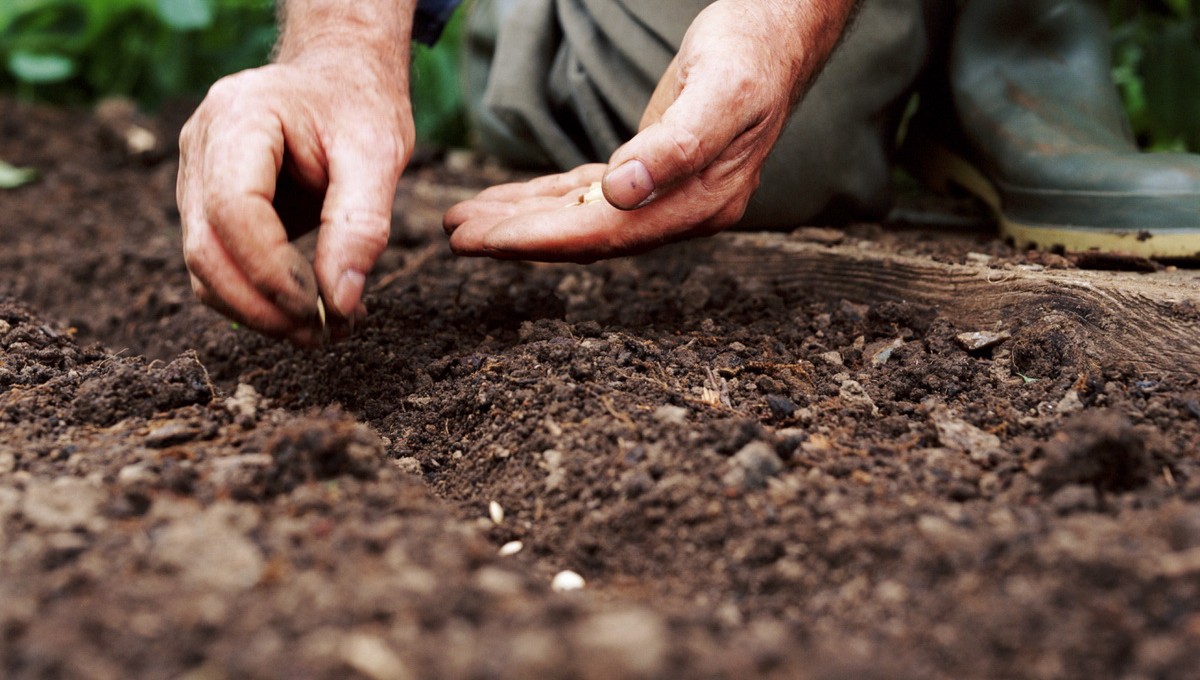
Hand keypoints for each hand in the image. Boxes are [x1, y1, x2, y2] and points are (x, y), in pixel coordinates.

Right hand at [177, 46, 412, 344]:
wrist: (337, 80)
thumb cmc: (358, 107)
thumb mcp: (379, 155)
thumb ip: (361, 227)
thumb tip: (341, 305)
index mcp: (239, 117)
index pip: (234, 209)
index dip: (273, 271)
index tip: (325, 308)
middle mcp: (201, 146)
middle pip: (206, 249)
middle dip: (264, 306)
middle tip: (328, 336)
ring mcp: (193, 178)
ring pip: (204, 269)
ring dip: (260, 314)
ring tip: (326, 330)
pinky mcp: (205, 207)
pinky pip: (218, 268)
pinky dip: (258, 301)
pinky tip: (310, 308)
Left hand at [444, 0, 854, 261]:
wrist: (778, 32)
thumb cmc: (750, 53)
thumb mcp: (719, 91)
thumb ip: (675, 146)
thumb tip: (621, 193)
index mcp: (701, 202)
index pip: (608, 234)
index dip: (542, 239)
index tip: (486, 241)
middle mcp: (684, 210)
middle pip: (588, 236)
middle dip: (519, 237)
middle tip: (457, 235)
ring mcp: (669, 196)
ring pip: (582, 219)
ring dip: (523, 220)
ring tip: (465, 219)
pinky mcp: (653, 174)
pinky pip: (589, 196)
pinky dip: (546, 199)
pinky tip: (509, 200)